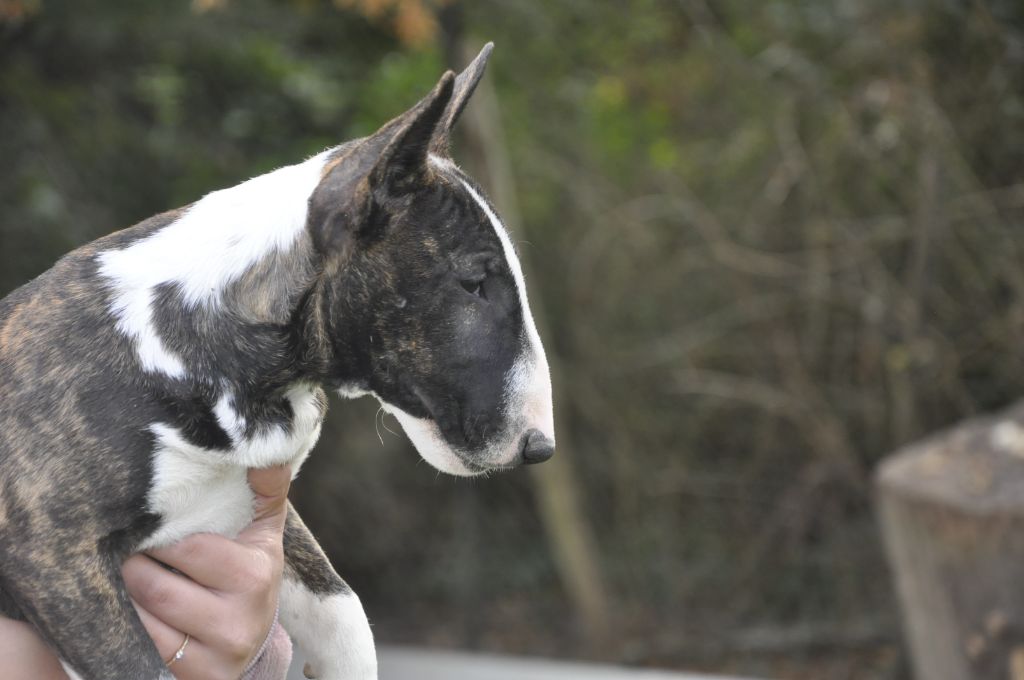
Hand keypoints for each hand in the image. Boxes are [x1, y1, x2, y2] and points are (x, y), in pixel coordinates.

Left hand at [122, 465, 291, 679]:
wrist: (255, 642)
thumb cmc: (251, 572)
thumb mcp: (265, 532)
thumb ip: (267, 489)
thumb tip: (268, 454)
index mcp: (254, 573)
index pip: (188, 549)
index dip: (157, 536)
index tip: (142, 523)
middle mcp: (239, 617)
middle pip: (158, 587)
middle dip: (132, 564)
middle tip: (120, 547)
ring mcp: (216, 652)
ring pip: (144, 619)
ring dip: (123, 595)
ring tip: (119, 573)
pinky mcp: (195, 676)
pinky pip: (142, 647)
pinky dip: (126, 623)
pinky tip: (126, 606)